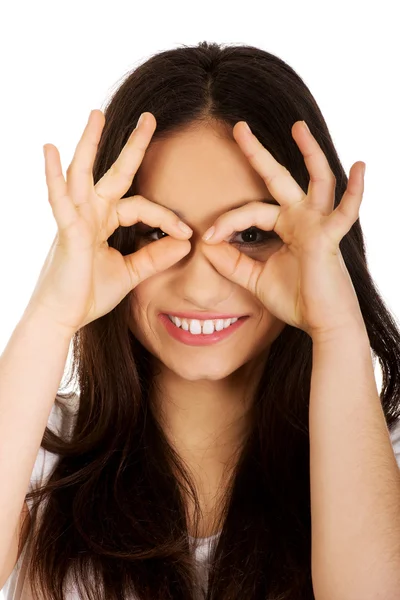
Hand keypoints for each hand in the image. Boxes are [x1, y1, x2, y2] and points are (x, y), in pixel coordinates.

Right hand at [26, 111, 192, 335]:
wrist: (63, 318)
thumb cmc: (89, 294)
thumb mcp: (130, 273)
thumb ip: (155, 257)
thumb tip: (185, 243)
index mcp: (105, 222)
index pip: (142, 206)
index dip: (166, 217)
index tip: (187, 233)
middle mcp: (91, 214)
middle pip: (114, 172)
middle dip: (132, 145)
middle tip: (149, 117)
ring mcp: (76, 219)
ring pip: (83, 173)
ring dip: (90, 143)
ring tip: (97, 114)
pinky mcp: (66, 231)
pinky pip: (59, 199)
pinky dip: (53, 175)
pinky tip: (50, 149)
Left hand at [200, 120, 365, 339]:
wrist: (322, 322)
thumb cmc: (295, 299)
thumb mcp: (254, 279)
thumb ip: (231, 262)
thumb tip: (206, 245)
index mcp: (285, 226)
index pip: (250, 211)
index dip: (226, 221)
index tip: (208, 237)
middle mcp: (302, 218)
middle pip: (278, 178)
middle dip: (258, 153)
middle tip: (238, 127)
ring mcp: (318, 223)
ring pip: (316, 180)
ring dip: (308, 152)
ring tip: (297, 126)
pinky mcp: (330, 237)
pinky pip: (345, 210)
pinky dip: (354, 190)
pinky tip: (359, 166)